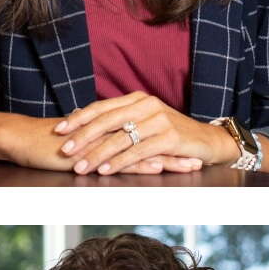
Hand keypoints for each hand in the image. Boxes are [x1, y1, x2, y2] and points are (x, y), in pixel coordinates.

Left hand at [51, 92, 227, 175]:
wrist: (209, 141)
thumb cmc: (174, 135)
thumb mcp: (147, 123)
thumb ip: (123, 122)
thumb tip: (88, 127)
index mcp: (138, 99)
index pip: (102, 107)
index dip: (79, 119)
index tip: (59, 130)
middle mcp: (147, 105)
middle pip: (108, 121)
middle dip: (83, 137)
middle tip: (65, 150)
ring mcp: (159, 120)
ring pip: (120, 138)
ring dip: (98, 154)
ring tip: (81, 166)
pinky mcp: (170, 137)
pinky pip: (138, 151)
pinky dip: (120, 162)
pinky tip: (106, 170)